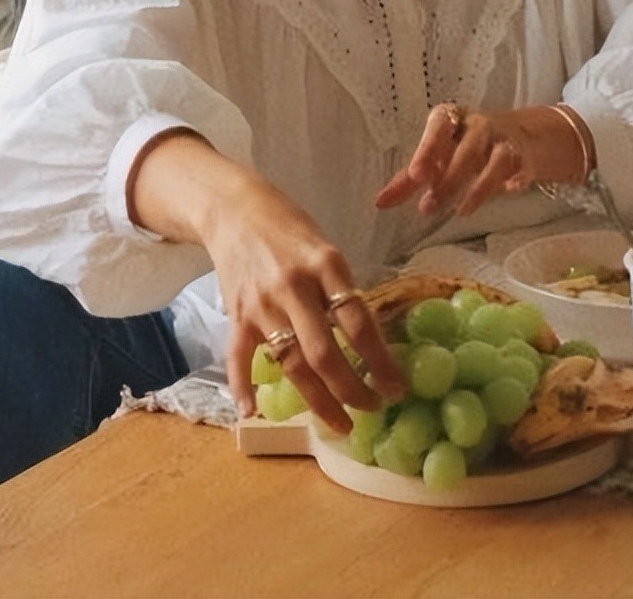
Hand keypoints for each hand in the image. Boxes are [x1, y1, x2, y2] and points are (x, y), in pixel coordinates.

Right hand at [205, 176, 405, 427]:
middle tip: (373, 409)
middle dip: (352, 389)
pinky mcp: (235, 314)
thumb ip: (340, 289)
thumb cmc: (290, 229)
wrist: (235, 209)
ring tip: (340, 423)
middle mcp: (295, 286)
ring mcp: (262, 303)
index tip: (397, 386)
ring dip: (317, 399)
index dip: (379, 360)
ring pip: (291, 363)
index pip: (358, 321)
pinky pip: (239, 357)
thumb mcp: (326, 248)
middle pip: (325, 352)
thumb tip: (367, 337)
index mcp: (327, 264)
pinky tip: (253, 413)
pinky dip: (243, 387)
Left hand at [374, 102, 591, 218]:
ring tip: (460, 211)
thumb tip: (379, 203)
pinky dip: (513, 180)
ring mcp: (503, 140)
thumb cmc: (464, 147)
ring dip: (478, 187)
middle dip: (448, 177)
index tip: (416, 176)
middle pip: (466, 149)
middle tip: (428, 207)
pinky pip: (519, 168)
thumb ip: (408, 180)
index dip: (427, 150)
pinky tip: (509, 191)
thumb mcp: (436, 157)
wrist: (516, 137)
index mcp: (451, 119)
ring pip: (494, 160)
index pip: (437, 128)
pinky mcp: (522, 157)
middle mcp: (478, 125)